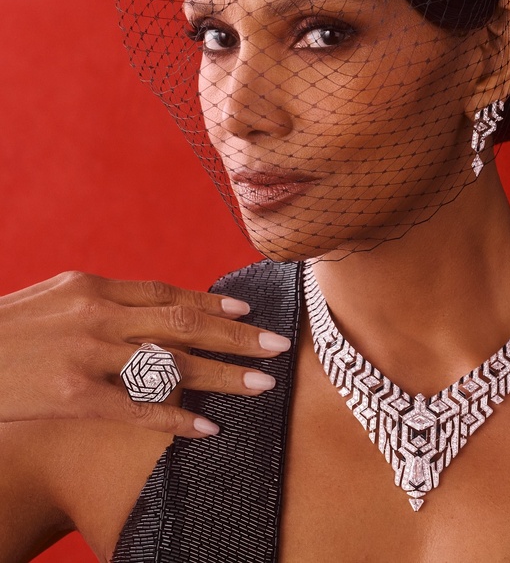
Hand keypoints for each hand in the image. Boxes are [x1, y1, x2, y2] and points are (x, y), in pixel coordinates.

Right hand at [0, 271, 291, 436]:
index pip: (167, 294)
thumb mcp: (57, 298)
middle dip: (234, 335)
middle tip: (278, 344)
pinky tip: (206, 428)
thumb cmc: (9, 329)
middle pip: (181, 323)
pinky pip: (135, 409)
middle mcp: (96, 315)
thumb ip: (106, 300)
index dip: (211, 304)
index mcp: (93, 287)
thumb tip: (155, 308)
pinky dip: (174, 419)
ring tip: (261, 385)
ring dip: (220, 375)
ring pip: (169, 363)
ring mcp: (86, 355)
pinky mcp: (72, 395)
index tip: (248, 312)